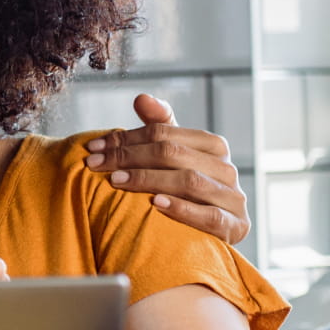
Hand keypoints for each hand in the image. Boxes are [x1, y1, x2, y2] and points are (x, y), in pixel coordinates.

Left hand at [84, 93, 250, 245]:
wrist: (215, 233)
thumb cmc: (187, 190)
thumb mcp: (174, 157)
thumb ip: (159, 127)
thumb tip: (140, 97)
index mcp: (212, 145)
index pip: (163, 134)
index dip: (125, 138)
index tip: (93, 148)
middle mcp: (226, 167)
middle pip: (173, 154)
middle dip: (129, 157)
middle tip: (95, 164)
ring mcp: (234, 197)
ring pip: (190, 181)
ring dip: (148, 179)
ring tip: (116, 181)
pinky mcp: (237, 226)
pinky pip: (210, 216)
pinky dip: (182, 208)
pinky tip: (155, 203)